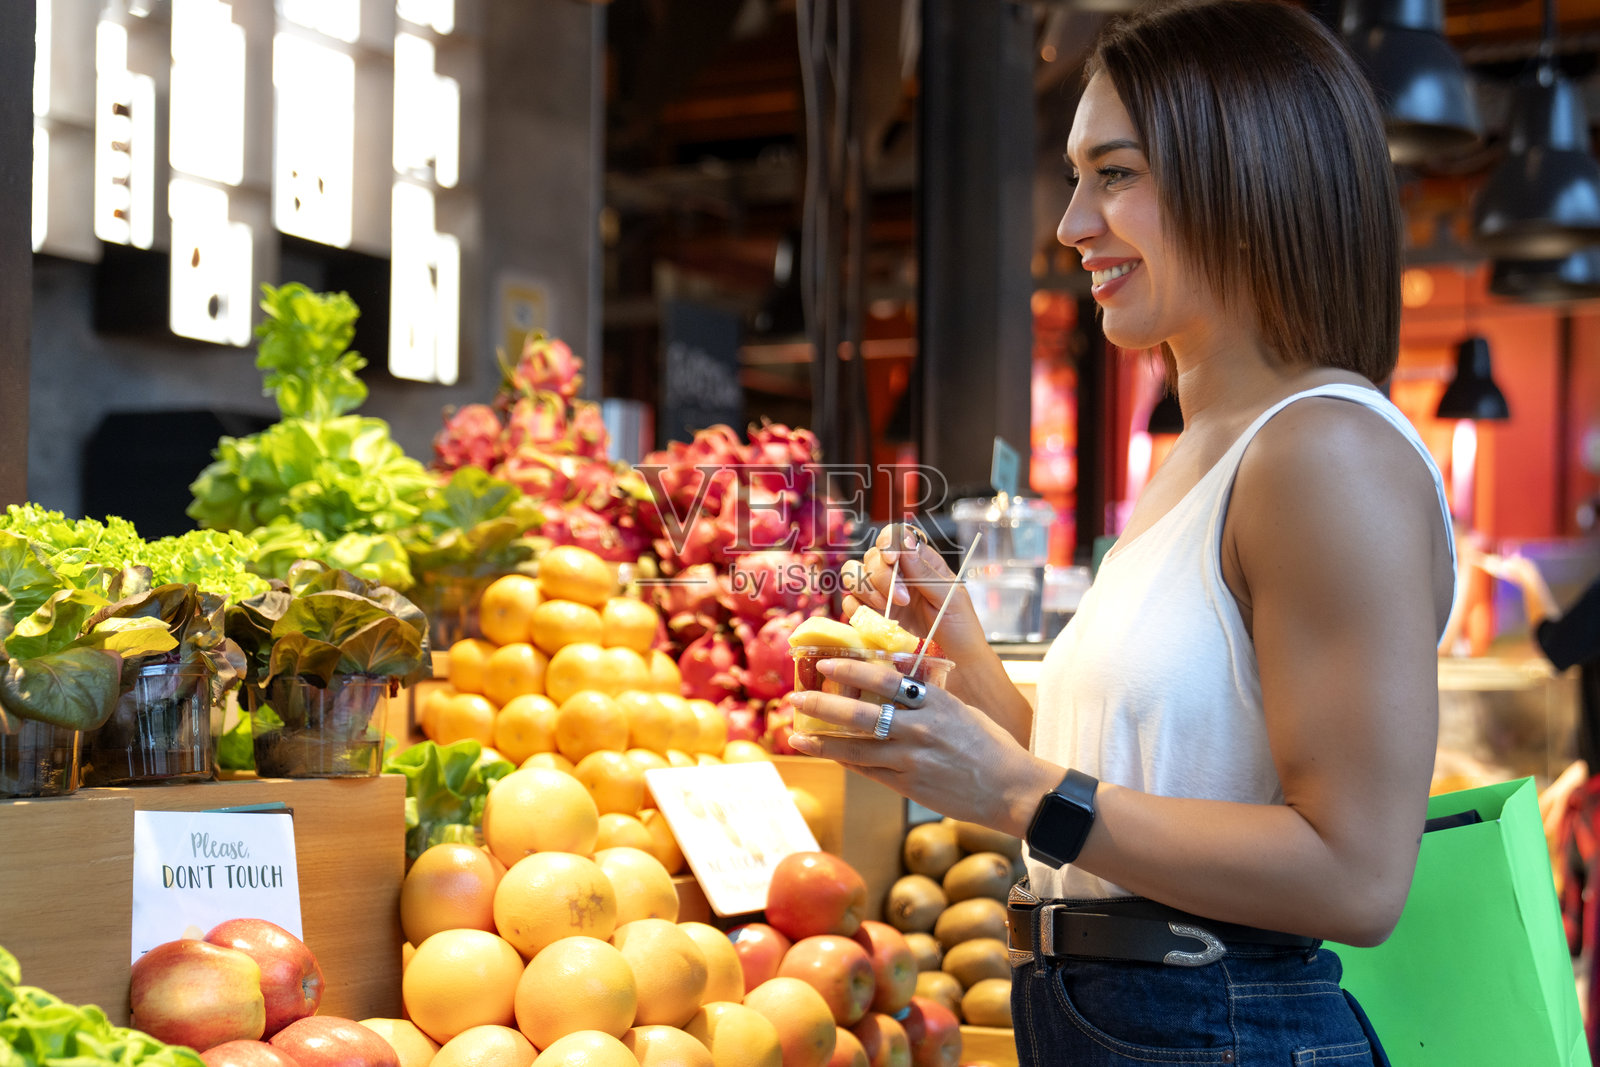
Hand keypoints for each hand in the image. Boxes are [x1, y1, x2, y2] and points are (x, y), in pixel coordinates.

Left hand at [788, 656, 1047, 833]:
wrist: (1010, 789)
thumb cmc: (990, 745)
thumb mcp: (962, 709)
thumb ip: (928, 695)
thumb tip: (895, 674)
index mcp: (936, 702)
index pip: (886, 679)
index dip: (851, 671)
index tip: (826, 665)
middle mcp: (920, 728)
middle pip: (861, 714)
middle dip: (823, 706)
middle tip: (797, 698)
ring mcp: (912, 759)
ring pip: (856, 748)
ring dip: (822, 742)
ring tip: (795, 736)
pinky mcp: (909, 785)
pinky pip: (869, 771)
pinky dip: (846, 762)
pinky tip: (827, 755)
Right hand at [841, 526, 987, 662]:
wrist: (955, 660)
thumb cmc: (959, 626)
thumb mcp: (951, 597)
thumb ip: (926, 573)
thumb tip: (906, 546)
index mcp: (920, 561)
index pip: (895, 536)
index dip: (888, 543)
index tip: (893, 559)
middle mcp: (898, 573)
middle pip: (872, 556)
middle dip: (883, 577)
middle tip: (903, 599)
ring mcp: (882, 594)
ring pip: (854, 574)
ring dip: (867, 590)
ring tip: (887, 609)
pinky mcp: (871, 615)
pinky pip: (850, 602)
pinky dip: (855, 608)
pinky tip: (875, 619)